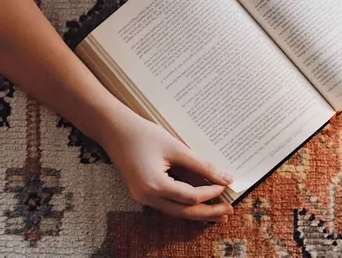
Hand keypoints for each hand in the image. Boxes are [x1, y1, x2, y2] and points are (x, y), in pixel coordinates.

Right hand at [103, 112, 234, 220]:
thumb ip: (201, 165)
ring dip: (196, 212)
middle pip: (184, 212)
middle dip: (208, 212)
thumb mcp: (175, 148)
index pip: (191, 197)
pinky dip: (182, 205)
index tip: (226, 184)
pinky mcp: (140, 193)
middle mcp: (147, 196)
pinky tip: (194, 202)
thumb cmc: (142, 134)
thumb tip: (225, 178)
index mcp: (155, 185)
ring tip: (216, 210)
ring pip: (175, 212)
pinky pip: (166, 205)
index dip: (211, 192)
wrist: (112, 129)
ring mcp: (141, 197)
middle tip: (229, 210)